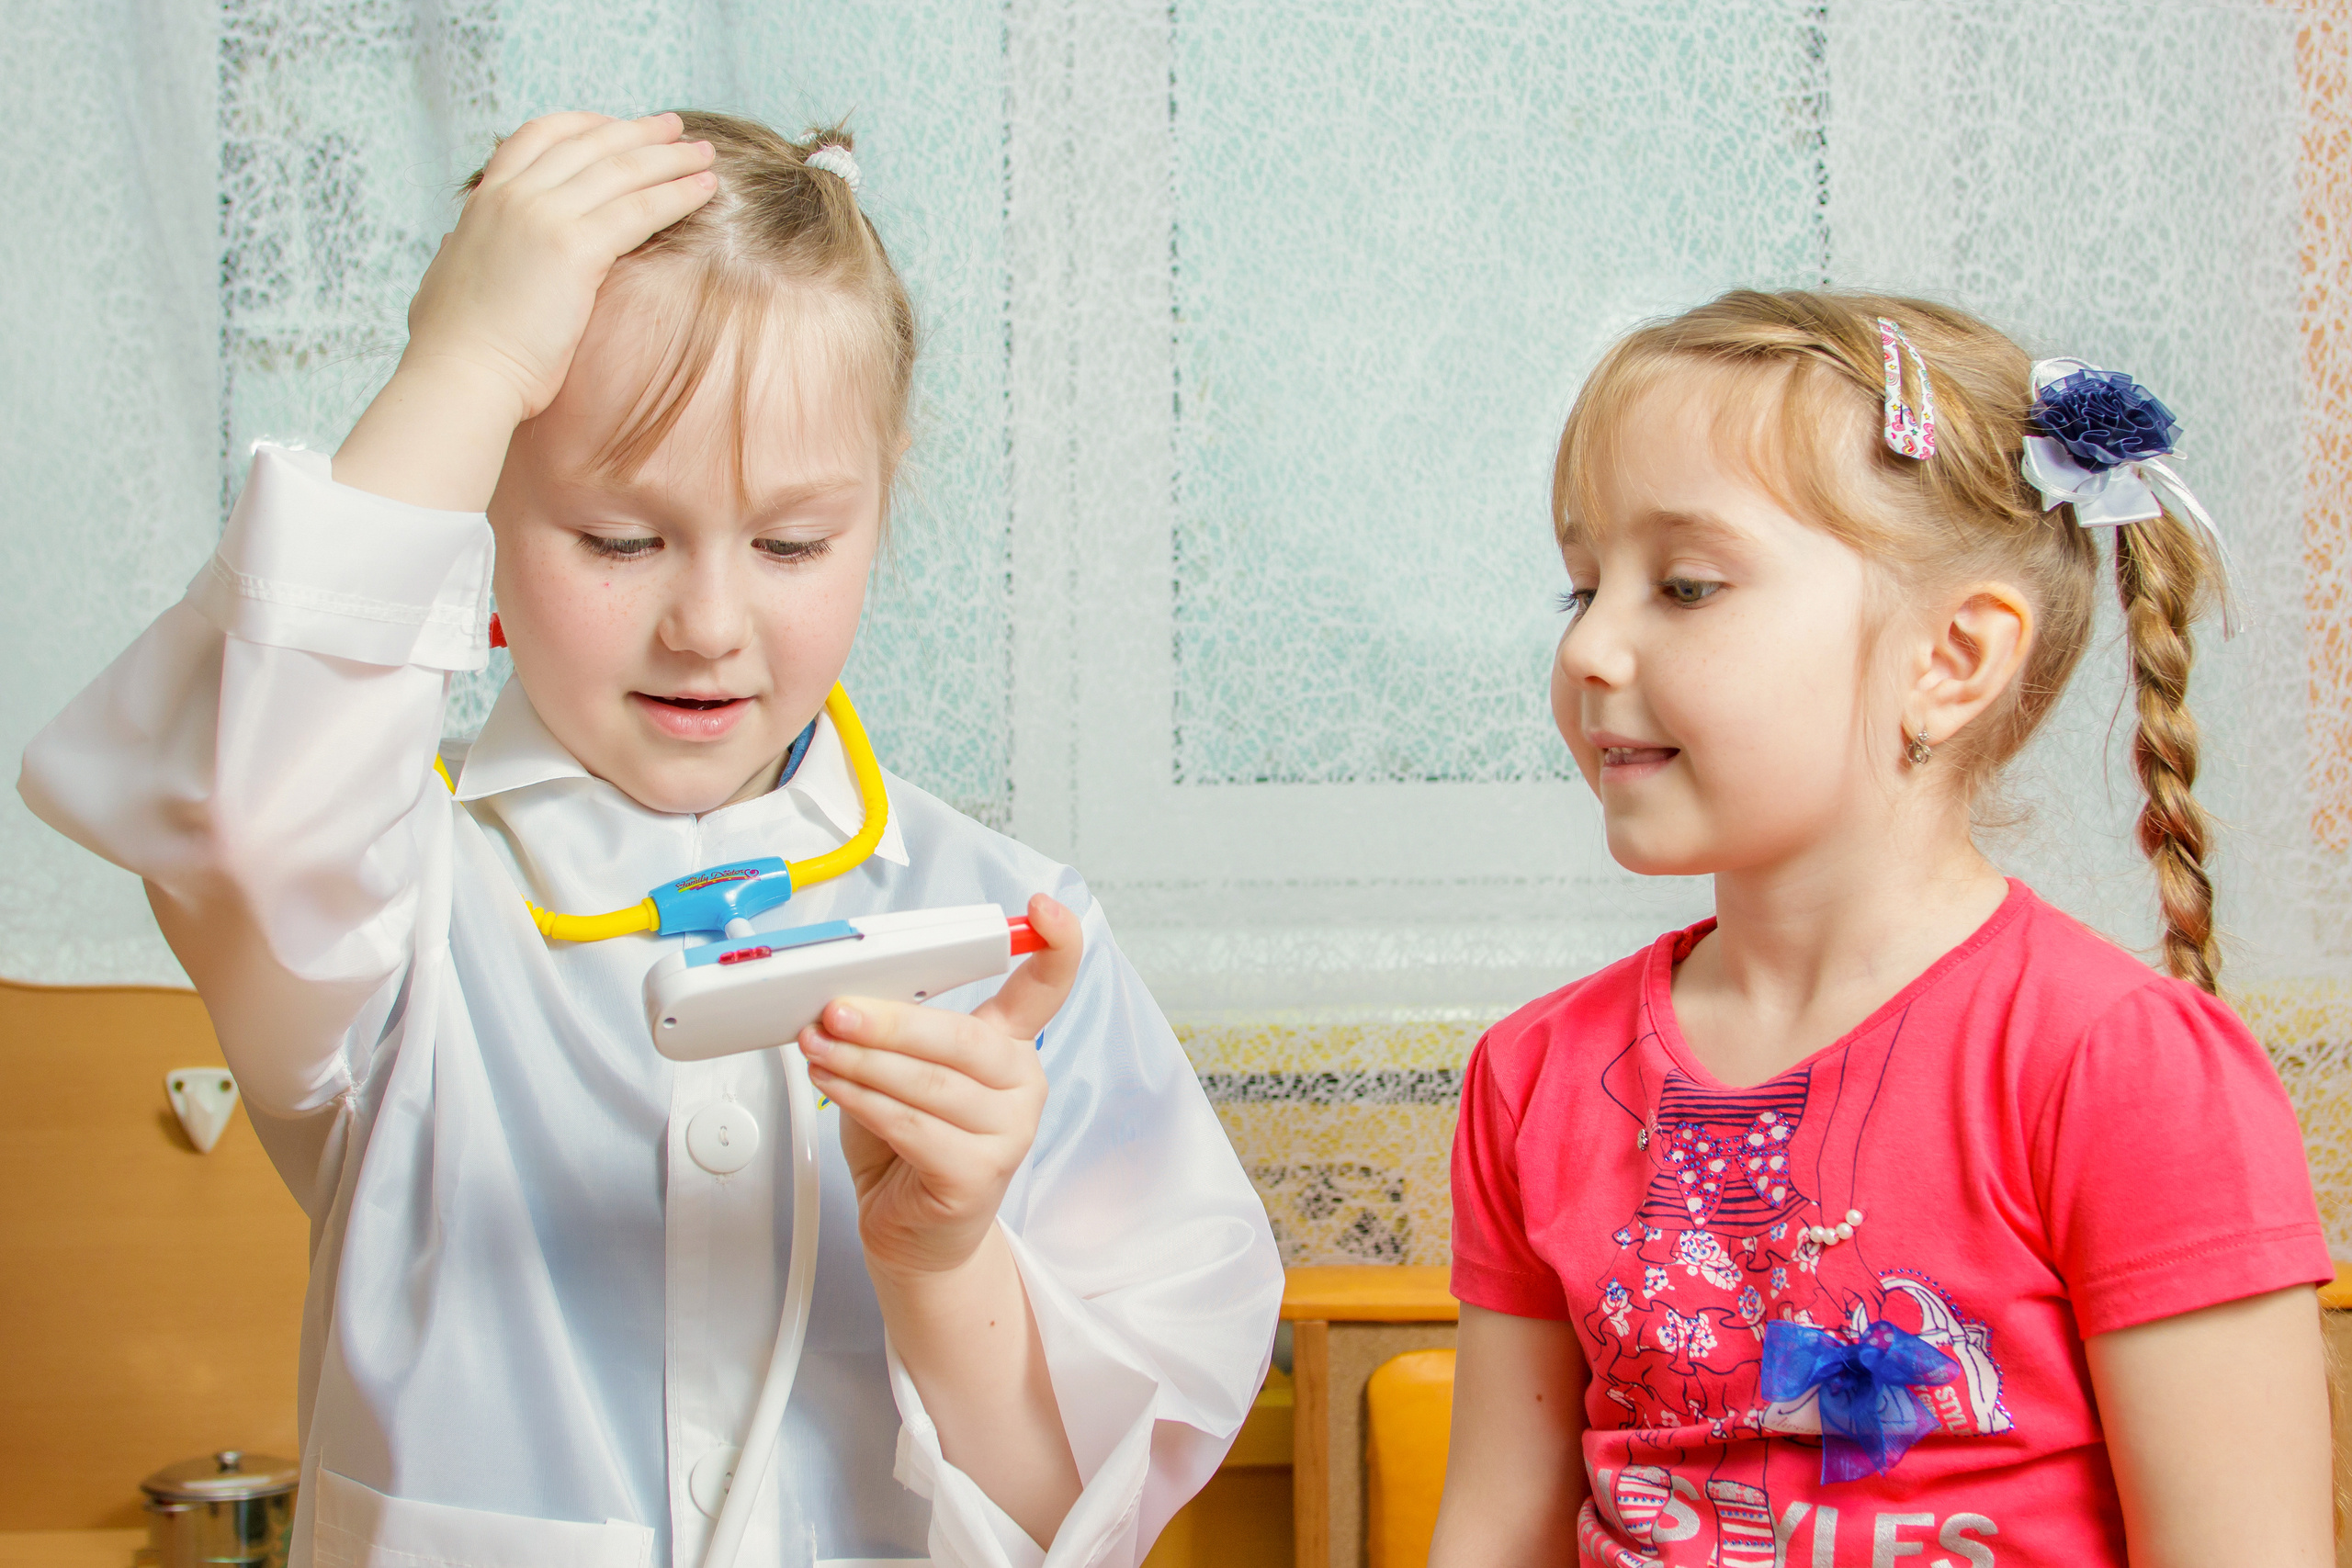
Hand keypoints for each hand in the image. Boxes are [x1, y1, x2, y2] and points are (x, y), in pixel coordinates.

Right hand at [403, 111, 715, 423]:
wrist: (459, 376)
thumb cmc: (454, 346)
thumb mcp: (443, 278)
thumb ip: (456, 250)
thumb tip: (451, 240)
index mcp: (485, 200)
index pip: (539, 136)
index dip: (585, 124)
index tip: (620, 126)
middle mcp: (513, 196)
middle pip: (589, 144)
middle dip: (639, 132)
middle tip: (677, 128)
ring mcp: (542, 216)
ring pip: (621, 171)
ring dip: (670, 158)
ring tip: (705, 153)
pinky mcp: (573, 248)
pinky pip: (639, 210)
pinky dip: (678, 194)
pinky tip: (707, 188)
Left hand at [798, 895, 1081, 1283]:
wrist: (914, 1235)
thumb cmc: (904, 1149)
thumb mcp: (898, 1075)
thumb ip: (891, 1036)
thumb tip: (846, 999)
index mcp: (1009, 1047)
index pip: (1046, 987)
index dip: (1056, 944)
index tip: (1043, 909)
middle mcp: (1021, 1085)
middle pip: (962, 1038)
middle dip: (890, 1021)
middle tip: (836, 1010)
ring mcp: (1008, 1133)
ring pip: (929, 1083)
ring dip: (862, 1062)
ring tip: (817, 1047)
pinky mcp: (978, 1175)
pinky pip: (914, 1127)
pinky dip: (865, 1102)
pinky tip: (834, 1085)